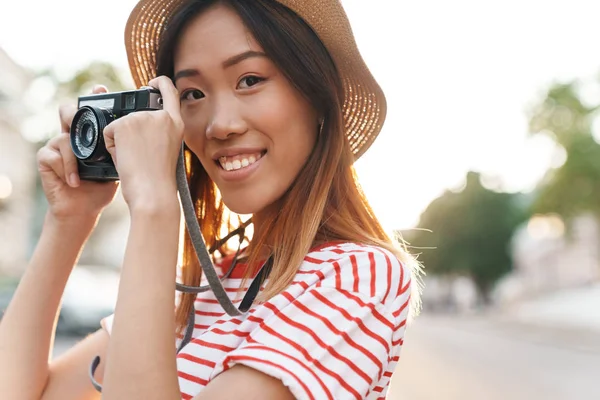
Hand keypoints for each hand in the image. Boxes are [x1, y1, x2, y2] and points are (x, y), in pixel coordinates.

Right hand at [37, 85, 118, 222]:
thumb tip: (139, 135)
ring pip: (63, 136)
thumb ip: (120, 150)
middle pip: (68, 111)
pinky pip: (55, 155)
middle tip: (82, 119)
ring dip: (76, 156)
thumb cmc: (101, 187)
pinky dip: (67, 169)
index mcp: (89, 135)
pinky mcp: (45, 159)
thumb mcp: (116, 165)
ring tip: (85, 174)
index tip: (101, 89)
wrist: (84, 209)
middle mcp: (71, 136)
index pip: (90, 110)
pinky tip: (75, 182)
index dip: (93, 97)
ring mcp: (56, 146)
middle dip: (75, 112)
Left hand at [103, 76, 183, 212]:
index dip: (159, 83)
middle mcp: (161, 116)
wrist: (153, 193)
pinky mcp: (125, 123)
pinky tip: (125, 158)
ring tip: (134, 159)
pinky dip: (111, 147)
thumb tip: (134, 119)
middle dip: (129, 133)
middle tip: (140, 157)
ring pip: (120, 124)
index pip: (169, 91)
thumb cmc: (158, 180)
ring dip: (121, 142)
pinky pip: (108, 132)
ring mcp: (143, 117)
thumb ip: (157, 131)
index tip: (151, 83)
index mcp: (176, 123)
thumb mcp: (166, 150)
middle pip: (135, 114)